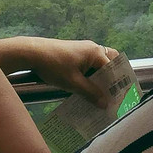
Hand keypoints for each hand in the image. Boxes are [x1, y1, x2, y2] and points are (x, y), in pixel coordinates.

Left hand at [0, 39, 117, 106]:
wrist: (33, 53)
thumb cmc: (54, 66)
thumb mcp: (73, 83)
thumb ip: (90, 93)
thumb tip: (105, 103)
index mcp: (95, 53)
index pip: (113, 69)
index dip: (117, 84)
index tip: (119, 98)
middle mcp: (92, 48)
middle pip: (110, 62)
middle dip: (113, 77)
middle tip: (113, 94)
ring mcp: (84, 50)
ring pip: (99, 64)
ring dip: (101, 77)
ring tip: (101, 95)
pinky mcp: (76, 53)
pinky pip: (90, 64)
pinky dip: (92, 75)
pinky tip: (87, 88)